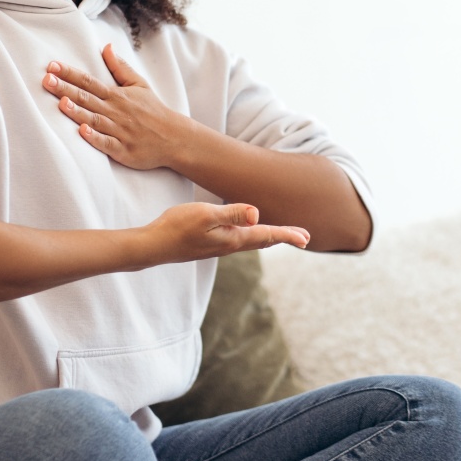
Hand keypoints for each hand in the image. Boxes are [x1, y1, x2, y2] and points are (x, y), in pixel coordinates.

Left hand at [42, 44, 190, 169]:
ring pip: (94, 119)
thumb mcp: (139, 84)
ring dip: (77, 111)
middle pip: (86, 98)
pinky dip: (95, 138)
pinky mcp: (123, 149)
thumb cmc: (154, 111)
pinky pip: (106, 143)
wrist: (174, 137)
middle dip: (65, 89)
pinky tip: (82, 132)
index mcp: (117, 95)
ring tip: (61, 102)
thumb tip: (106, 47)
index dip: (70, 73)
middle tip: (46, 80)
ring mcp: (119, 131)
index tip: (52, 66)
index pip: (89, 81)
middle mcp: (115, 111)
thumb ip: (120, 67)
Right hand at [144, 202, 309, 263]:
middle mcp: (229, 246)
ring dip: (269, 237)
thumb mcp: (205, 215)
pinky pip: (238, 241)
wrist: (153, 246)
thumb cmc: (177, 227)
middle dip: (283, 237)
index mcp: (233, 239)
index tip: (307, 238)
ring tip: (282, 235)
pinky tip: (247, 234)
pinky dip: (252, 237)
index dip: (288, 234)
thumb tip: (257, 214)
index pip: (266, 235)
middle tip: (304, 238)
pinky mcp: (209, 244)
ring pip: (251, 242)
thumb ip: (232, 214)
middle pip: (263, 241)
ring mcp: (219, 247)